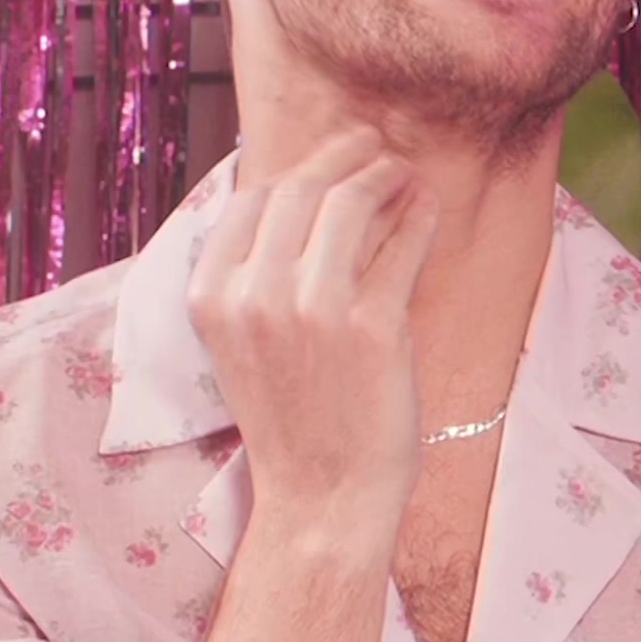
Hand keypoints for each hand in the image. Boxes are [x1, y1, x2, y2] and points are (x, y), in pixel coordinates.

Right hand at [186, 130, 437, 532]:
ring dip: (383, 175)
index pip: (252, 199)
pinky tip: (427, 204)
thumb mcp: (243, 342)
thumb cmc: (293, 419)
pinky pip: (401, 245)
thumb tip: (304, 192)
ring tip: (403, 172)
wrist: (322, 496)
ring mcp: (313, 309)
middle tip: (375, 145)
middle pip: (302, 190)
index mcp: (212, 297)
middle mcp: (255, 296)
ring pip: (351, 205)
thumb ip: (257, 274)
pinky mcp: (372, 326)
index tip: (330, 155)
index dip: (297, 167)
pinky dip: (418, 215)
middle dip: (343, 155)